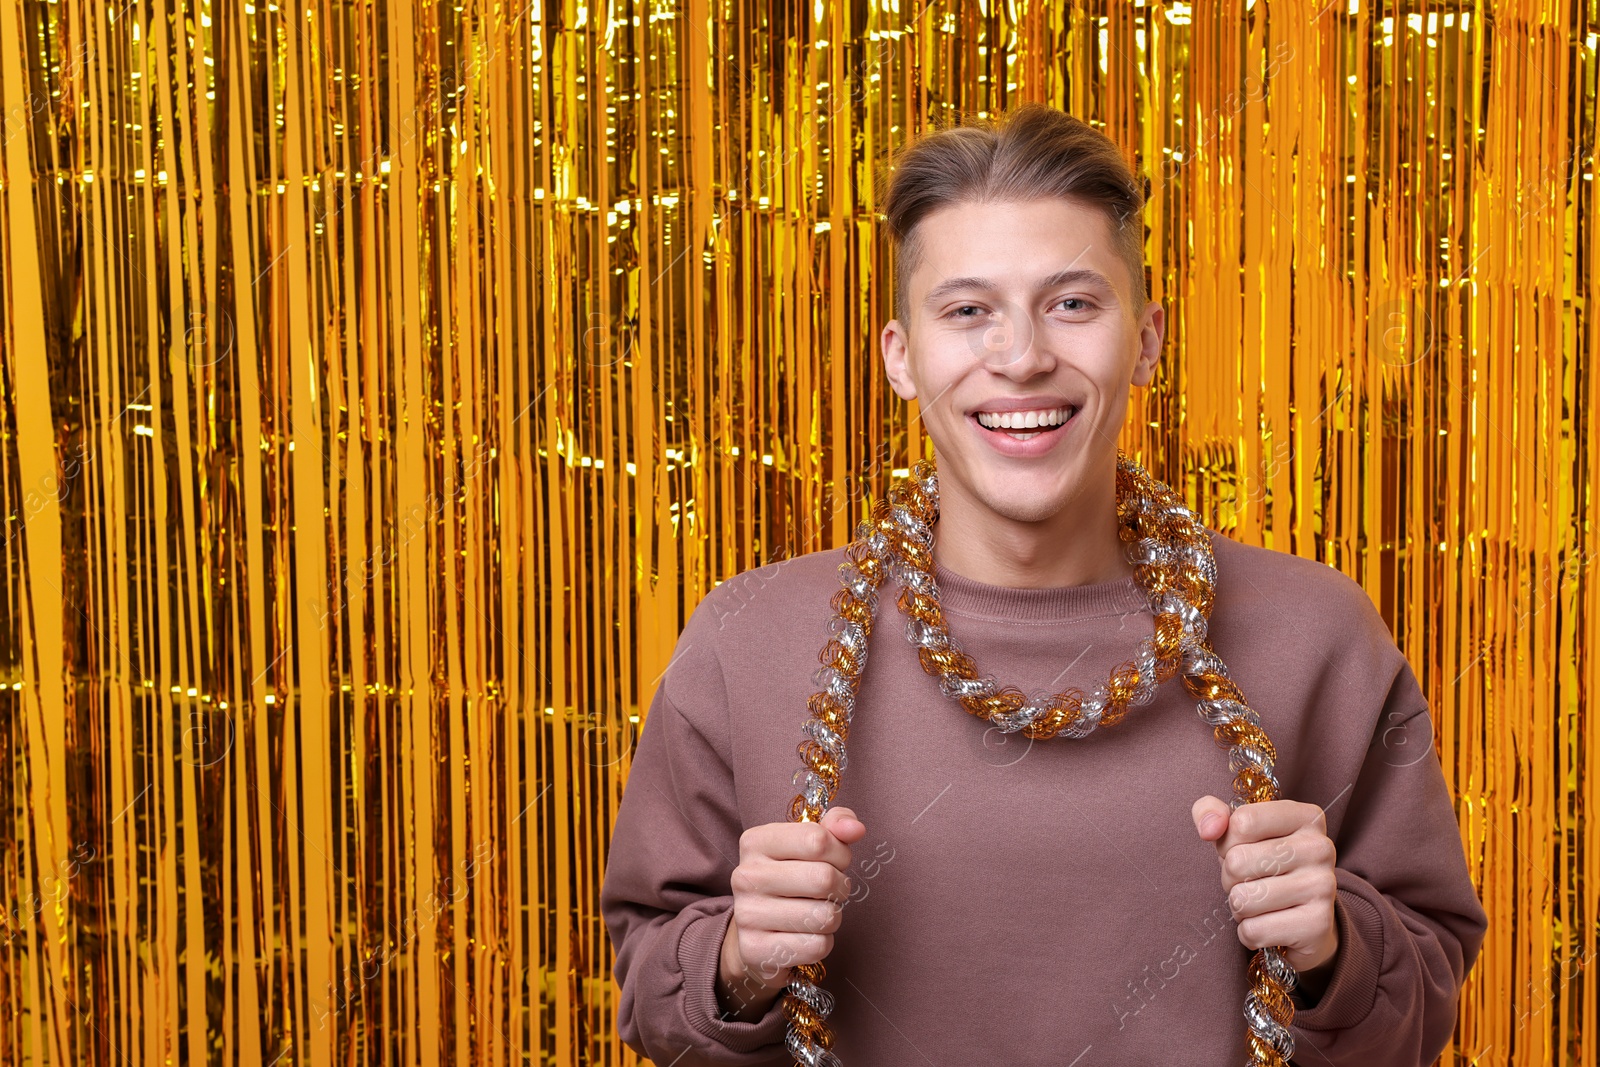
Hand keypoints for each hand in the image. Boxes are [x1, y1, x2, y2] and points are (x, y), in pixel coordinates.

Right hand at [716, 806, 865, 1019]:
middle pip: (823, 879)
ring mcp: (748, 915)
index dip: (840, 853)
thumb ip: (835, 826)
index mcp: (756, 842)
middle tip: (830, 891)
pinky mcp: (756, 950)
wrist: (754, 934)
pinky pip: (816, 946)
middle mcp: (746, 876)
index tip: (836, 861)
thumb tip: (856, 828)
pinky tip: (804, 936)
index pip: (817, 839)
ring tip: (816, 913)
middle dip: (840, 887)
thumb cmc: (790, 880)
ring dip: (832, 917)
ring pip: (824, 917)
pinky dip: (821, 943)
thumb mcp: (807, 845)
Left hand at [1192, 796, 1338, 974]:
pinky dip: (1249, 932)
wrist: (1305, 920)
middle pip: (1237, 861)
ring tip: (1260, 904)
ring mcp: (1323, 886)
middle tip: (1250, 882)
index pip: (1242, 822)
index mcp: (1305, 817)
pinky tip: (1268, 925)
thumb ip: (1211, 812)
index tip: (1242, 849)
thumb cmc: (1263, 866)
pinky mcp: (1318, 925)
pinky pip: (1253, 930)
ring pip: (1243, 899)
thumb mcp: (1237, 830)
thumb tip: (1208, 829)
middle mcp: (1320, 848)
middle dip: (1230, 878)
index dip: (1227, 843)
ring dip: (1239, 907)